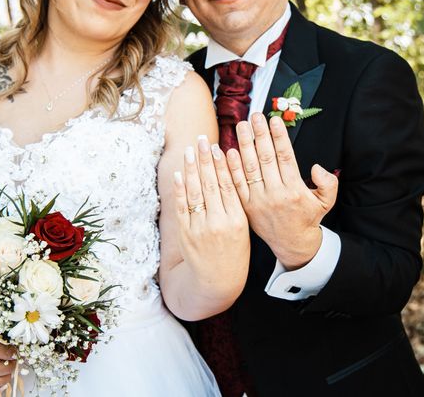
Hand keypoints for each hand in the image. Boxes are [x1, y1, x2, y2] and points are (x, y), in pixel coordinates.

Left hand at [173, 135, 249, 295]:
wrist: (217, 282)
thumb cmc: (235, 254)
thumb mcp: (244, 230)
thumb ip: (237, 205)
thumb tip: (231, 176)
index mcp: (238, 221)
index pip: (229, 186)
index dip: (223, 165)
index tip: (219, 147)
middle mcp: (219, 223)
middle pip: (211, 185)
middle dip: (205, 160)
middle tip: (202, 140)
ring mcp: (200, 228)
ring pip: (195, 192)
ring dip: (191, 169)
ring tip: (190, 151)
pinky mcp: (186, 234)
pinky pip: (182, 207)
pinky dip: (180, 189)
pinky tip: (179, 174)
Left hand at [227, 112, 337, 269]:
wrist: (292, 243)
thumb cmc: (308, 218)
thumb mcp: (326, 201)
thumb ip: (328, 183)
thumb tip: (316, 167)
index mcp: (294, 190)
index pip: (285, 157)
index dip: (279, 137)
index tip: (274, 120)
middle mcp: (275, 194)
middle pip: (265, 158)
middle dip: (259, 135)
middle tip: (255, 116)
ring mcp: (258, 201)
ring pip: (249, 168)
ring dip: (244, 145)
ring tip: (241, 126)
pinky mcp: (246, 207)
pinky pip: (237, 184)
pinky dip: (232, 168)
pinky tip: (228, 151)